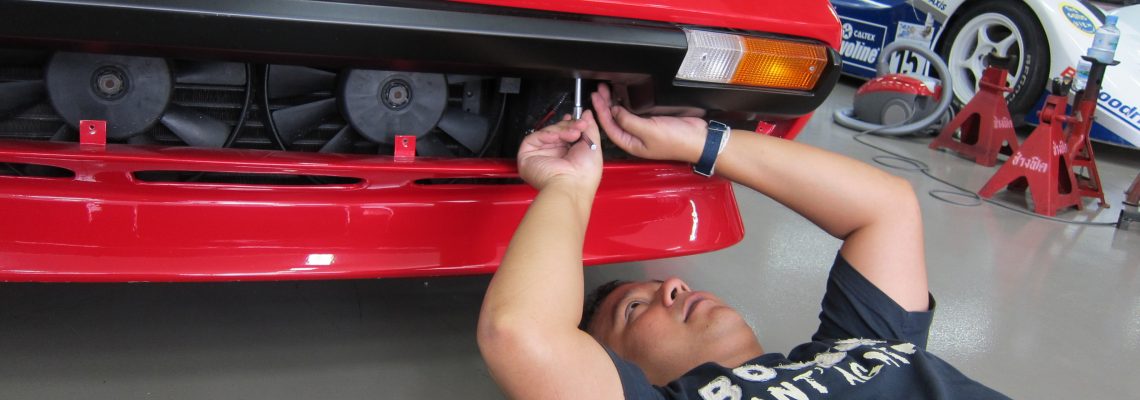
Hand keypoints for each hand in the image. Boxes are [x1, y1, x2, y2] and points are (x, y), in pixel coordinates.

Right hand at [516, 111, 602, 192]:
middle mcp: (553, 157)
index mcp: (567, 157)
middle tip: (579, 126)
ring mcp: (540, 157)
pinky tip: (557, 137)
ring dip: (561, 130)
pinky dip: (546, 134)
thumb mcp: (593, 145)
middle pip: (556, 132)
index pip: (565, 135)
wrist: (572, 186)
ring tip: (573, 134)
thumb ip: (590, 127)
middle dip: (568, 126)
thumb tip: (586, 114)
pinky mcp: (527, 157)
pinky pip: (534, 138)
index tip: (579, 119)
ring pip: (547, 132)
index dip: (570, 125)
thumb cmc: (584, 175)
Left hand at [591, 83, 707, 162]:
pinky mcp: (652, 120)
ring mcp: (644, 129)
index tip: (596, 98)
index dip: (600, 112)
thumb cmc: (677, 141)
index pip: (609, 127)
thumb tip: (614, 111)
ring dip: (614, 102)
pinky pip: (635, 111)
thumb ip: (629, 121)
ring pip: (623, 114)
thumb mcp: (649, 131)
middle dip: (605, 105)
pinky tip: (623, 94)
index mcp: (631, 144)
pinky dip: (627, 102)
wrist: (699, 139)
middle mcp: (635, 137)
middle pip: (614, 120)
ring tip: (607, 89)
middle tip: (600, 89)